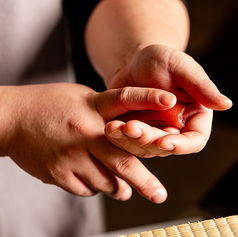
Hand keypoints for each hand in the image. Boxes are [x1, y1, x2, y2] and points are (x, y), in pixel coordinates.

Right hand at [5, 84, 175, 202]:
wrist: (13, 118)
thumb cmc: (50, 105)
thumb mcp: (81, 99)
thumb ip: (106, 113)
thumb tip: (128, 131)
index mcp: (92, 107)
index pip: (125, 98)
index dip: (149, 98)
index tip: (172, 101)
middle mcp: (85, 132)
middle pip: (123, 161)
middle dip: (145, 181)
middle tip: (160, 196)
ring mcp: (71, 156)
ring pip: (107, 183)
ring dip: (120, 187)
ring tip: (126, 188)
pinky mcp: (58, 174)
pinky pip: (87, 189)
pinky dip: (96, 188)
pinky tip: (95, 179)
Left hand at [106, 45, 231, 154]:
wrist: (134, 62)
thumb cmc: (160, 60)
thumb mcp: (181, 67)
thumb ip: (201, 86)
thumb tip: (226, 104)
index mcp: (193, 116)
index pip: (194, 140)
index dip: (181, 145)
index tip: (165, 141)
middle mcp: (174, 128)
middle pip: (165, 146)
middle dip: (148, 140)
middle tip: (131, 128)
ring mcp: (153, 131)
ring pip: (144, 147)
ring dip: (130, 140)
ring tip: (115, 127)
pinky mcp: (135, 131)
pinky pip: (127, 141)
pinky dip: (118, 137)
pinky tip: (109, 128)